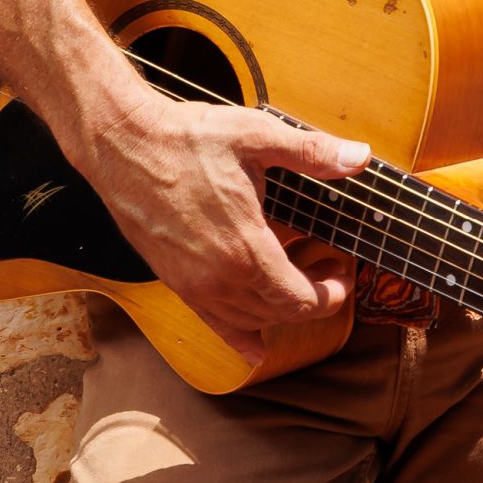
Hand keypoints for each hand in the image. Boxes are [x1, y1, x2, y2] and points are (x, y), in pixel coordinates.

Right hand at [77, 94, 368, 364]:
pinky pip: (213, 324)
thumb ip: (311, 152)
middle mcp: (219, 279)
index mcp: (246, 249)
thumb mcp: (257, 136)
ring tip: (296, 277)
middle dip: (314, 297)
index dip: (332, 294)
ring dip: (280, 309)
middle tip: (329, 267)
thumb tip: (359, 156)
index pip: (302, 301)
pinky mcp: (174, 282)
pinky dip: (239, 337)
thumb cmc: (188, 138)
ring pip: (250, 321)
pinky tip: (254, 346)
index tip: (343, 269)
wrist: (124, 145)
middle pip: (280, 314)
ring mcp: (193, 286)